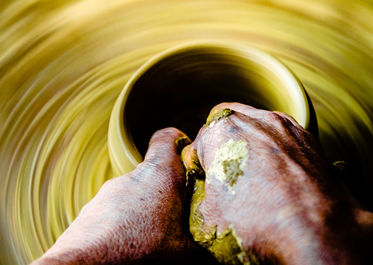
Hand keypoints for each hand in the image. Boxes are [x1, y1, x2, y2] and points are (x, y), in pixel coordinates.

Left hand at [32, 128, 217, 264]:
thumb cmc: (142, 253)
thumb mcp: (186, 251)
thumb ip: (206, 244)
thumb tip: (224, 253)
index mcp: (159, 176)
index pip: (167, 139)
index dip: (178, 142)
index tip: (186, 155)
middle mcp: (131, 179)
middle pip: (153, 174)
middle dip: (167, 192)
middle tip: (179, 217)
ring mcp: (106, 195)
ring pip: (133, 196)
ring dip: (144, 211)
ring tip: (152, 239)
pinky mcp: (89, 213)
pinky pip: (114, 213)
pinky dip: (124, 224)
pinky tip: (129, 246)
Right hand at [182, 103, 372, 264]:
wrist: (316, 231)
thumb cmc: (257, 222)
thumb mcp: (208, 217)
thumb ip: (202, 194)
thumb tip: (209, 195)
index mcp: (222, 131)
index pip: (200, 141)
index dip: (199, 162)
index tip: (204, 178)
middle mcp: (255, 119)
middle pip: (230, 124)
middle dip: (225, 145)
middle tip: (227, 172)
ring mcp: (286, 127)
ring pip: (260, 127)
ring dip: (253, 145)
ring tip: (256, 176)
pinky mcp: (311, 140)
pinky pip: (285, 139)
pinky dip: (278, 151)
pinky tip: (280, 179)